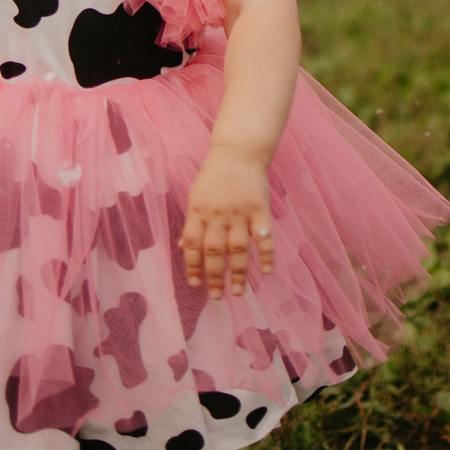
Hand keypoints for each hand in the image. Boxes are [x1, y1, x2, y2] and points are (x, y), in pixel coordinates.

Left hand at [182, 146, 274, 299]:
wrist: (238, 152)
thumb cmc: (214, 176)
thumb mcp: (196, 197)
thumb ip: (192, 223)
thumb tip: (182, 248)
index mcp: (199, 211)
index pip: (192, 244)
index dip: (193, 266)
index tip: (196, 285)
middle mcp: (218, 215)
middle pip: (215, 251)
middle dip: (215, 276)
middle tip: (217, 297)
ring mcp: (240, 213)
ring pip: (239, 248)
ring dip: (239, 272)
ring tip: (239, 293)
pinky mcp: (260, 209)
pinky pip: (264, 235)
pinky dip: (266, 254)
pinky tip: (267, 271)